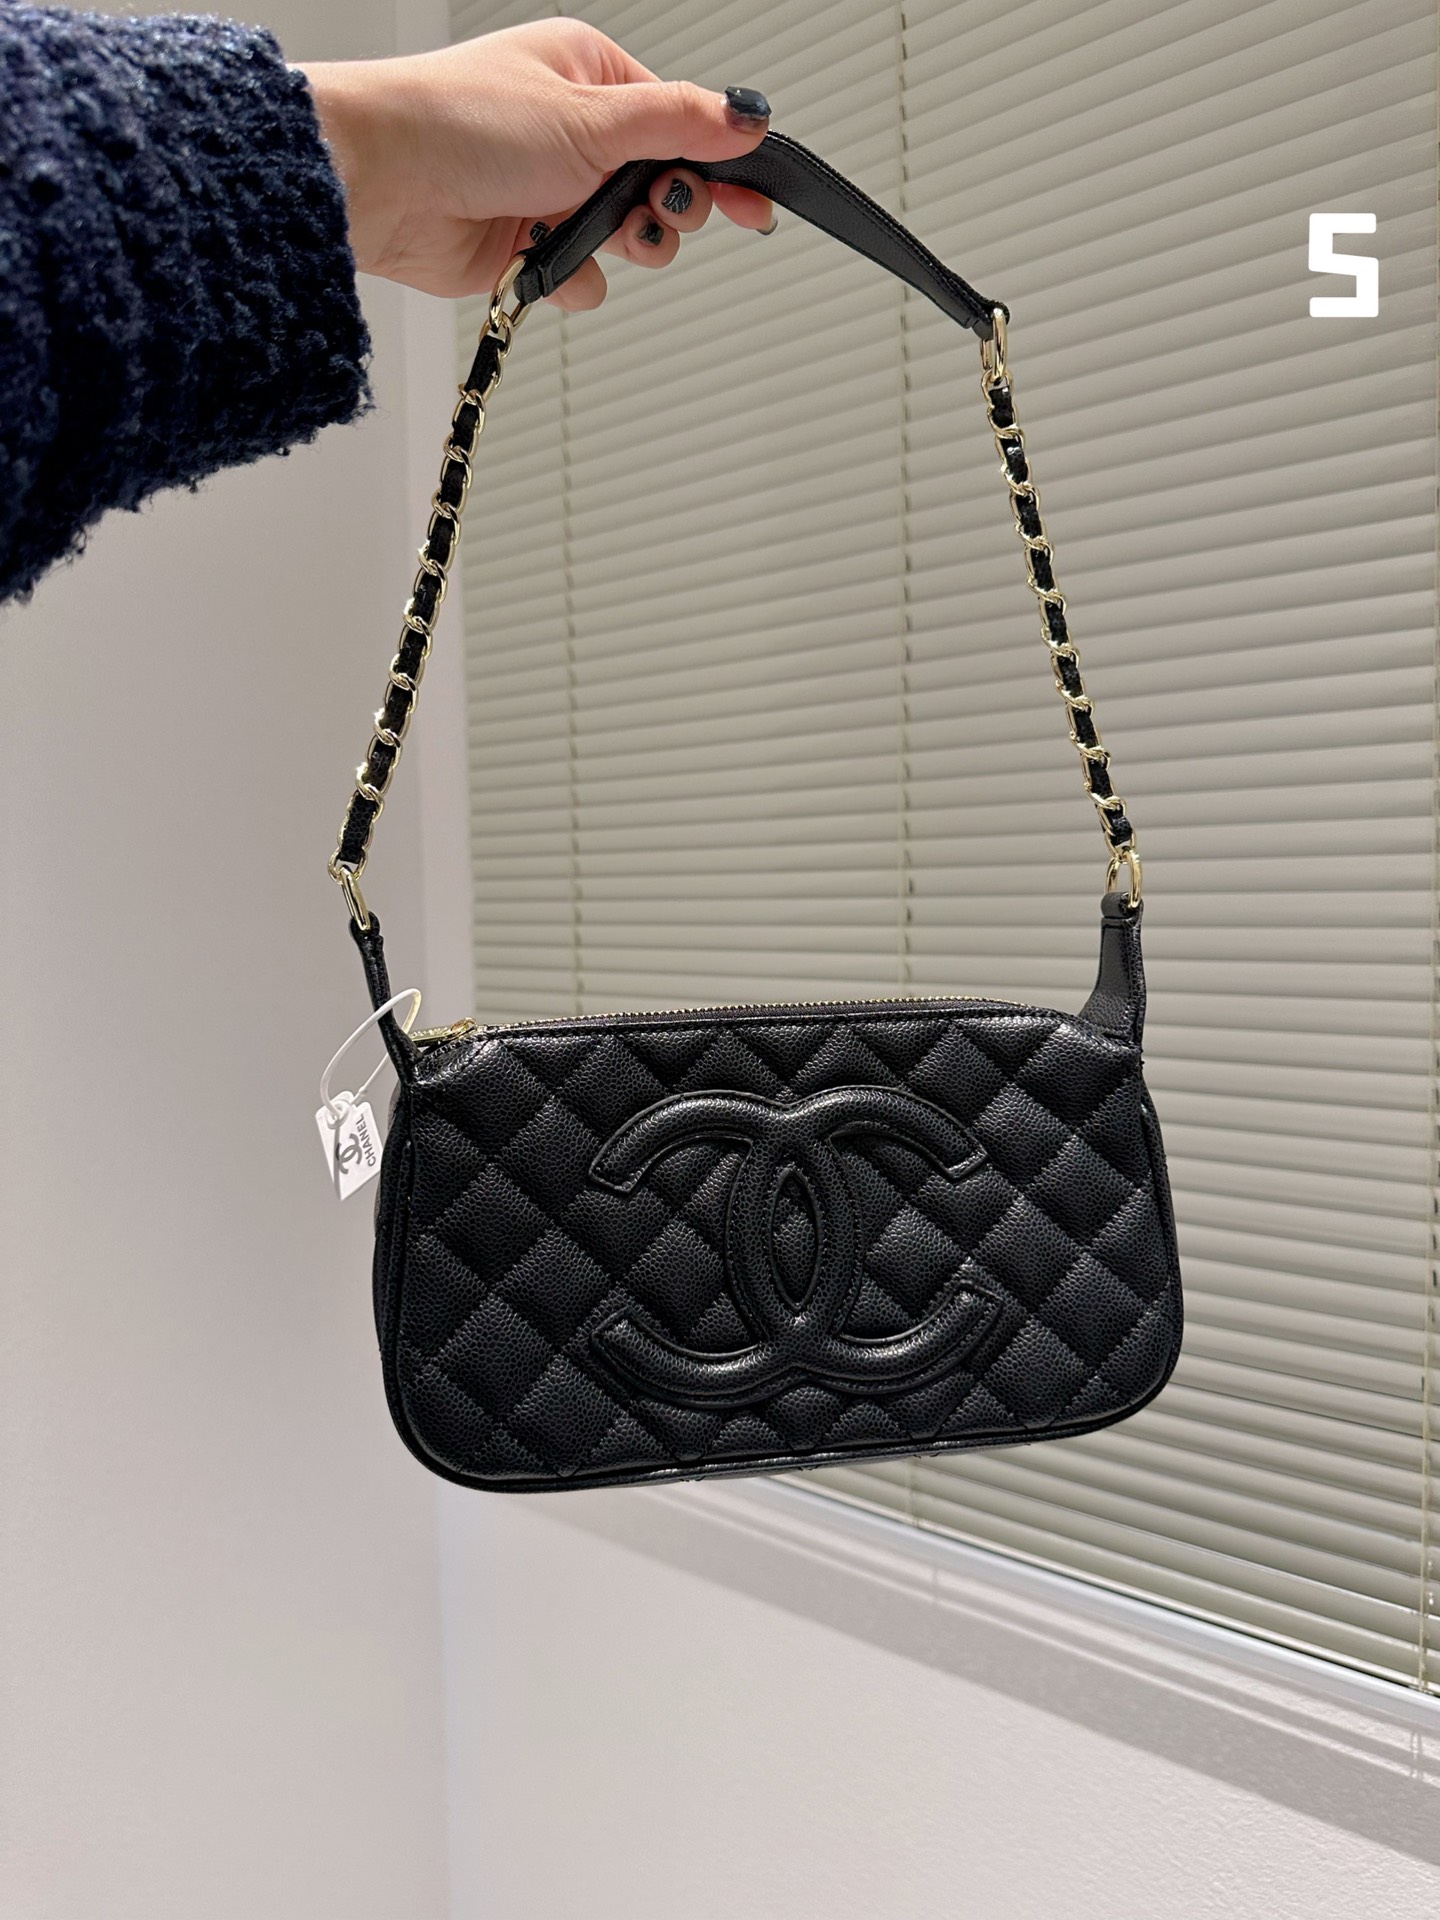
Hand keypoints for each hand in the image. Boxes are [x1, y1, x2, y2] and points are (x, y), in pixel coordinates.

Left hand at [300, 19, 773, 308]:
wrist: (379, 180)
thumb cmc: (459, 121)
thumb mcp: (592, 117)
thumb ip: (680, 123)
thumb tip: (748, 116)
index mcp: (589, 76)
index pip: (678, 122)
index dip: (716, 164)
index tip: (751, 201)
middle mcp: (570, 131)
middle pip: (659, 185)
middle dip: (662, 210)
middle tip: (651, 213)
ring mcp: (547, 190)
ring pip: (623, 237)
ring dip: (618, 245)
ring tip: (591, 233)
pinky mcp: (522, 243)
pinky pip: (578, 274)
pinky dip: (567, 275)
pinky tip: (540, 256)